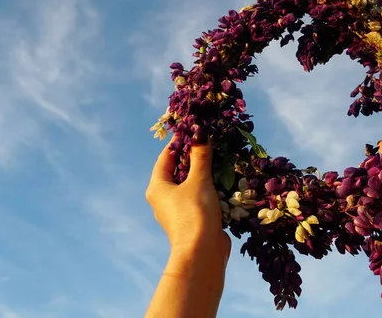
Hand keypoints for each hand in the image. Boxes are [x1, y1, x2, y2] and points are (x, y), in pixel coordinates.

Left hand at [146, 137, 230, 257]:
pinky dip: (208, 186)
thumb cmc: (195, 213)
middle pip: (177, 169)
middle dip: (194, 156)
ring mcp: (177, 209)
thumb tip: (200, 132)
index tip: (194, 129)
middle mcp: (163, 197)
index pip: (166, 157)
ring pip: (189, 183)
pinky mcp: (191, 218)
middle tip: (210, 141)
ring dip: (203, 171)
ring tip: (219, 157)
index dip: (180, 142)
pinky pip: (198, 196)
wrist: (202, 253)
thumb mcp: (199, 181)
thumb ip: (200, 156)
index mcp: (157, 186)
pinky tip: (223, 179)